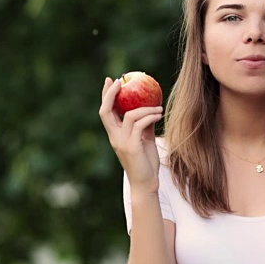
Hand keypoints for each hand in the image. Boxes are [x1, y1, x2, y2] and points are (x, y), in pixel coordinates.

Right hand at [99, 77, 162, 194]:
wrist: (146, 183)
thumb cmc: (146, 162)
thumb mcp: (144, 139)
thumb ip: (143, 125)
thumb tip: (150, 108)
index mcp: (114, 135)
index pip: (105, 112)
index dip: (106, 95)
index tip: (111, 81)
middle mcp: (114, 137)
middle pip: (106, 111)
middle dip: (111, 94)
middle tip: (120, 81)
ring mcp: (122, 142)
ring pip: (129, 115)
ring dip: (145, 108)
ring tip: (158, 108)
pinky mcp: (132, 146)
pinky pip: (139, 125)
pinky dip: (150, 117)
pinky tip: (159, 115)